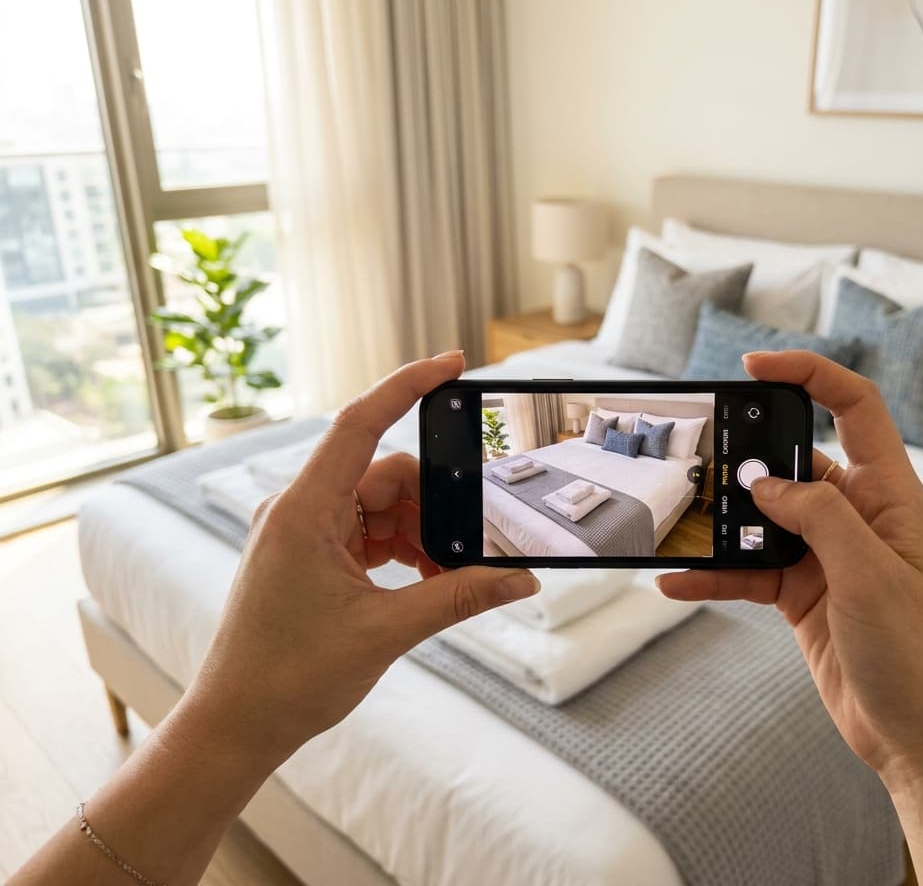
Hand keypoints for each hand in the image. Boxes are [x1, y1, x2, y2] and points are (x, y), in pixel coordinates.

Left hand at [181, 351, 540, 764]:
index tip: (453, 363)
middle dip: (435, 508)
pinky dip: (402, 549)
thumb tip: (520, 580)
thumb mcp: (387, 632)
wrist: (237, 724)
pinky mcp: (310, 553)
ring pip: (382, 505)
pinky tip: (424, 582)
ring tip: (445, 579)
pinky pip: (369, 531)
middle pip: (387, 475)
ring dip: (421, 535)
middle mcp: (299, 509)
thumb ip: (458, 598)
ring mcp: (303, 531)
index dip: (407, 385)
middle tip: (471, 551)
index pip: (360, 422)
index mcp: (304, 511)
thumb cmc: (288, 678)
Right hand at [658, 350, 922, 782]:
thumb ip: (817, 516)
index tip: (753, 369)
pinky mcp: (802, 595)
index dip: (809, 376)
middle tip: (702, 458)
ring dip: (724, 522)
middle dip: (748, 456)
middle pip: (795, 461)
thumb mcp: (869, 574)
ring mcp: (827, 557)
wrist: (918, 736)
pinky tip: (678, 581)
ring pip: (763, 518)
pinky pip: (748, 571)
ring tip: (683, 522)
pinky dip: (714, 575)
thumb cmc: (919, 654)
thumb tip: (764, 483)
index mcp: (890, 496)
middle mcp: (858, 518)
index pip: (855, 409)